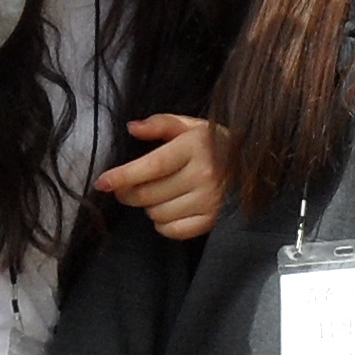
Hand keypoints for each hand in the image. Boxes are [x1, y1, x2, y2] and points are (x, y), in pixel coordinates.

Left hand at [97, 113, 227, 239]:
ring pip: (157, 214)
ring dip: (149, 207)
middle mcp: (203, 174)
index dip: (124, 176)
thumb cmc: (214, 144)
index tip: (102, 183)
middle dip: (128, 193)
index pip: (152, 165)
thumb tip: (132, 128)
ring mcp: (210, 200)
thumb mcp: (191, 125)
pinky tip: (170, 209)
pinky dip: (163, 224)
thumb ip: (160, 124)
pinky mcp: (212, 219)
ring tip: (160, 194)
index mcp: (195, 146)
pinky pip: (172, 230)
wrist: (253, 165)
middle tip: (126, 188)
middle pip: (148, 194)